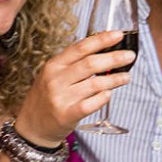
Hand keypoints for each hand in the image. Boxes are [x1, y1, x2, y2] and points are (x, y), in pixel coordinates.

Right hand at [13, 30, 134, 145]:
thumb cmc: (47, 97)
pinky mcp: (67, 115)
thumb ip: (74, 64)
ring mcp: (61, 98)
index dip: (102, 40)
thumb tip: (105, 51)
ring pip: (95, 84)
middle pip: (90, 64)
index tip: (118, 35)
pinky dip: (103, 97)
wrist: (32, 127)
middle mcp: (55, 79)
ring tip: (126, 76)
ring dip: (114, 79)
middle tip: (129, 56)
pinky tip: (109, 93)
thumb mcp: (54, 75)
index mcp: (54, 65)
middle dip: (114, 58)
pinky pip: (91, 104)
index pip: (81, 47)